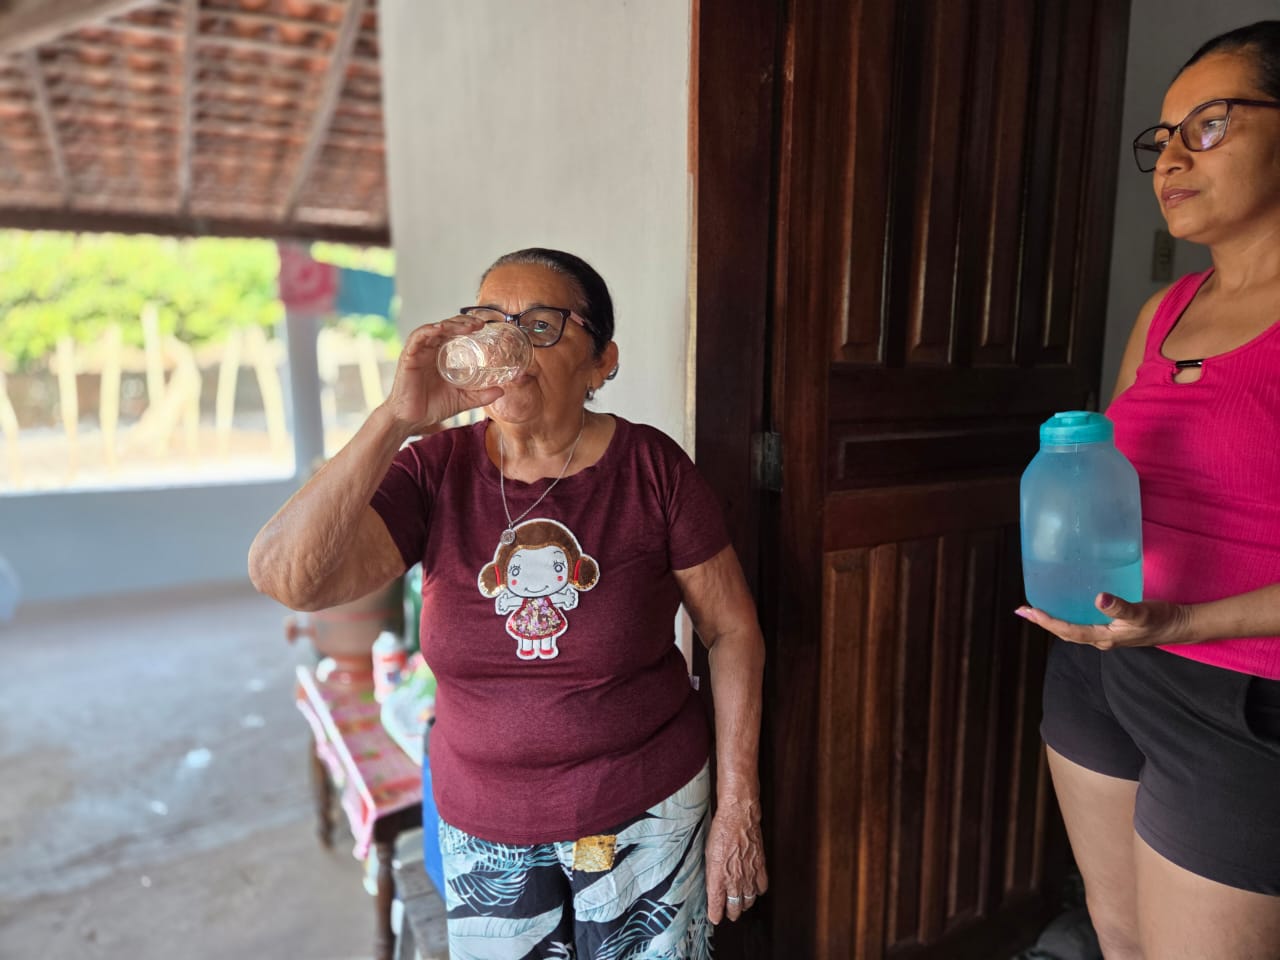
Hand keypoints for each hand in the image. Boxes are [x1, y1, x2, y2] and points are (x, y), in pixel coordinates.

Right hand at [382, 316, 504, 433]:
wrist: (411, 421)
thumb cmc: (433, 407)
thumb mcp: (463, 400)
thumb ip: (481, 395)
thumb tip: (502, 390)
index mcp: (442, 356)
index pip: (456, 334)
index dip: (470, 327)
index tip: (486, 327)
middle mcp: (431, 350)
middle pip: (447, 327)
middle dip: (464, 322)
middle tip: (481, 325)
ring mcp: (419, 352)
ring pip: (435, 328)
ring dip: (451, 324)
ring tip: (468, 326)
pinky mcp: (409, 356)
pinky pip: (417, 337)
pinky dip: (429, 330)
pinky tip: (441, 329)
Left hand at [705, 795, 767, 923]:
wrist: (739, 817)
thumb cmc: (720, 831)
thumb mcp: (708, 854)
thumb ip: (711, 873)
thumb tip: (713, 884)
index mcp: (717, 877)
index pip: (716, 906)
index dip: (716, 915)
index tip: (715, 918)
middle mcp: (733, 880)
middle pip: (734, 908)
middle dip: (731, 913)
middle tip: (729, 913)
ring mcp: (749, 875)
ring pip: (748, 901)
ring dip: (744, 904)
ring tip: (741, 904)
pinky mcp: (760, 868)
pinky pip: (761, 888)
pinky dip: (758, 891)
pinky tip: (754, 889)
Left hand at [1016, 593, 1194, 648]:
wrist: (1179, 626)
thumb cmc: (1161, 620)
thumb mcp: (1141, 613)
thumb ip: (1120, 607)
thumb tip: (1099, 598)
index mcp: (1103, 637)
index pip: (1068, 631)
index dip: (1048, 622)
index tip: (1029, 612)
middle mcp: (1100, 638)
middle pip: (1065, 632)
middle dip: (1044, 622)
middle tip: (1024, 610)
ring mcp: (1105, 634)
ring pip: (1072, 628)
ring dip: (1054, 619)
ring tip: (1037, 609)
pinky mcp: (1110, 627)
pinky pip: (1082, 623)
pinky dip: (1069, 615)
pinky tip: (1066, 604)